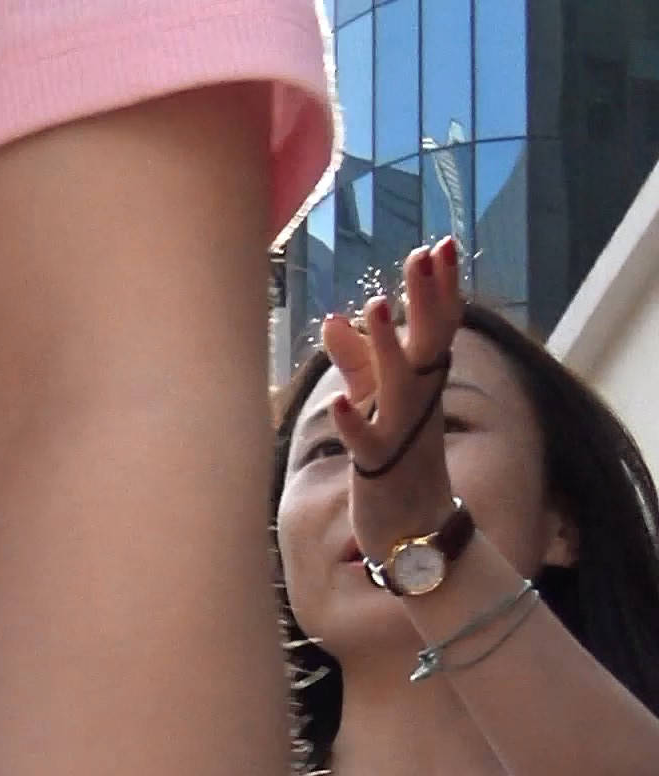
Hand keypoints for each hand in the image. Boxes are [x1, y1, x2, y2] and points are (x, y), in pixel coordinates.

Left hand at [322, 236, 464, 561]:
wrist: (414, 533)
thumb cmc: (395, 463)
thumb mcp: (377, 405)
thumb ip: (356, 362)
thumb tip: (331, 319)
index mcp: (423, 384)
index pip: (437, 327)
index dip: (440, 288)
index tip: (444, 243)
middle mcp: (419, 403)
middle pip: (426, 344)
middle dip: (425, 300)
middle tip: (424, 254)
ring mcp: (401, 435)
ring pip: (396, 386)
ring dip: (385, 348)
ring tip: (373, 306)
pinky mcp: (379, 470)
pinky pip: (366, 444)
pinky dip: (354, 424)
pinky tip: (339, 403)